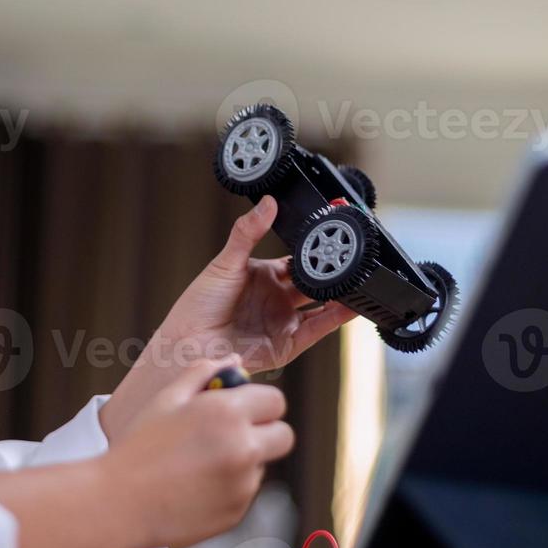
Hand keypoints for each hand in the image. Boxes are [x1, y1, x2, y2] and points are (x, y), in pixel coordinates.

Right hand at [104, 355, 293, 547]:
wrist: (120, 503)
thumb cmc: (139, 446)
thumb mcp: (167, 398)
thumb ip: (203, 372)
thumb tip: (235, 360)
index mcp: (227, 413)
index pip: (275, 401)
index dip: (260, 403)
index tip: (244, 408)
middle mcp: (244, 448)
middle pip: (284, 436)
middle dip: (266, 431)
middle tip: (235, 434)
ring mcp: (243, 484)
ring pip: (262, 465)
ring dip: (244, 460)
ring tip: (198, 463)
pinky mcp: (237, 511)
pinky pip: (245, 492)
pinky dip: (229, 487)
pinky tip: (194, 485)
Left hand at [162, 195, 356, 371]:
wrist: (188, 345)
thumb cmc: (197, 306)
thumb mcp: (225, 262)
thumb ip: (248, 233)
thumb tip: (267, 203)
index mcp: (263, 276)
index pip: (297, 261)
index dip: (313, 251)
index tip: (332, 238)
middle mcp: (277, 300)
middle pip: (313, 283)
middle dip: (331, 273)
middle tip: (351, 260)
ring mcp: (283, 322)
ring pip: (322, 307)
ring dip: (340, 296)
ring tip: (359, 282)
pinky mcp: (288, 344)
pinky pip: (317, 329)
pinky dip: (335, 319)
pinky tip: (350, 306)